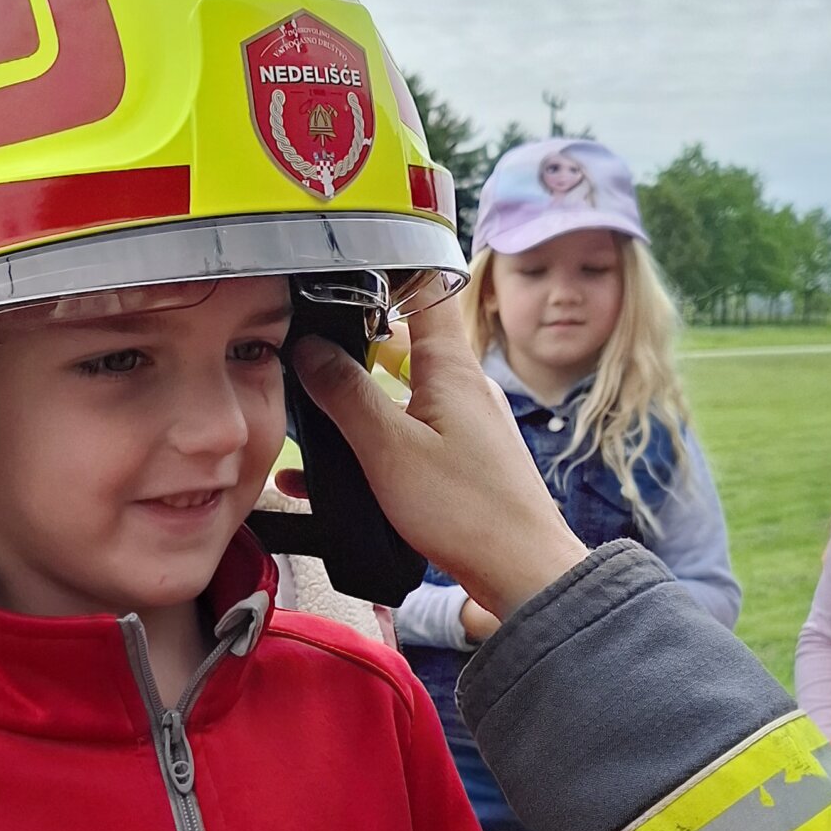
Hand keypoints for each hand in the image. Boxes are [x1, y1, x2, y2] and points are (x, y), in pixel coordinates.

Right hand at [293, 294, 585, 621]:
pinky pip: (412, 430)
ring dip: (360, 397)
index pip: (425, 288)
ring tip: (311, 411)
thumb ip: (345, 395)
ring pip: (404, 389)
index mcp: (452, 368)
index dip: (389, 266)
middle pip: (405, 341)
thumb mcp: (388, 449)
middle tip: (307, 347)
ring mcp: (467, 420)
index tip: (347, 260)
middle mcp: (464, 385)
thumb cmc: (465, 510)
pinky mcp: (465, 456)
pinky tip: (338, 470)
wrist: (523, 571)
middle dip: (354, 342)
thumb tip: (308, 348)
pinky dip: (377, 438)